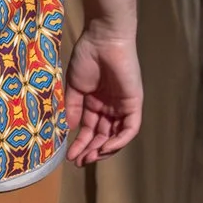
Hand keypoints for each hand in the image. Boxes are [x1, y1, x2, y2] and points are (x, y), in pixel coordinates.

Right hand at [63, 27, 141, 163]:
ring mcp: (123, 106)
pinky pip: (129, 128)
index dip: (80, 143)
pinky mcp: (134, 104)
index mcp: (95, 103)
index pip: (89, 129)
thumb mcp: (74, 86)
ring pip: (116, 135)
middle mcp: (110, 107)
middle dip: (90, 149)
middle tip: (79, 161)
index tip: (69, 155)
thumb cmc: (86, 58)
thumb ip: (72, 107)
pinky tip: (104, 147)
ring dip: (104, 149)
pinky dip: (119, 140)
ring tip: (90, 157)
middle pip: (102, 135)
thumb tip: (68, 128)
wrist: (102, 40)